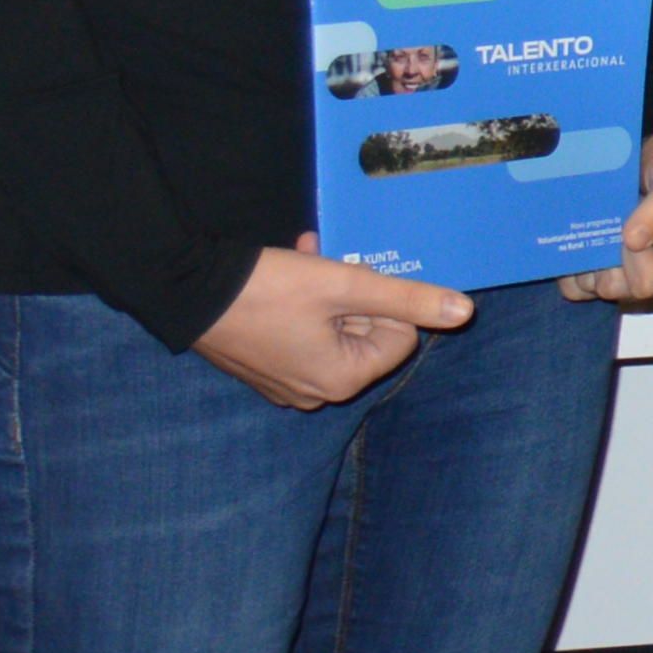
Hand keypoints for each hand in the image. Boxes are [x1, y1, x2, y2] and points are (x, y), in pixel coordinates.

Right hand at [197, 241, 472, 408]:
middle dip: (353, 294)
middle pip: (366, 334)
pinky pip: (302, 336)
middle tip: (328, 265)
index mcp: (343, 380)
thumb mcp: (347, 285)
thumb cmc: (272, 289)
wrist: (186, 291)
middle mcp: (317, 393)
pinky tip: (291, 269)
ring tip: (308, 259)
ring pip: (333, 328)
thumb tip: (466, 313)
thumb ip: (408, 299)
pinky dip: (304, 304)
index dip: (379, 301)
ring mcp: (287, 385)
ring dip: (329, 291)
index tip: (348, 279)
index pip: (399, 337)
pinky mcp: (263, 369)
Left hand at [564, 128, 652, 307]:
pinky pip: (579, 286)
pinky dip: (571, 268)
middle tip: (607, 225)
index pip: (650, 282)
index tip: (627, 227)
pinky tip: (577, 241)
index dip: (632, 260)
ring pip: (594, 290)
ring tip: (592, 231)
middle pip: (620, 290)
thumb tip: (633, 241)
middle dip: (606, 260)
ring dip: (586, 264)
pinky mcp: (609, 268)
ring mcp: (633, 273)